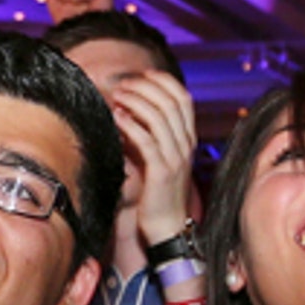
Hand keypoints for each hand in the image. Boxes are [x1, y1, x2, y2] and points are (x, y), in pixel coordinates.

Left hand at [111, 71, 196, 242]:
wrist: (167, 227)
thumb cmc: (157, 194)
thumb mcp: (156, 159)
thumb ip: (148, 135)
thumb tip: (124, 113)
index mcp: (188, 138)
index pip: (183, 97)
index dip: (163, 81)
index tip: (141, 76)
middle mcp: (186, 144)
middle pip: (170, 101)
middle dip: (145, 87)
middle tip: (123, 85)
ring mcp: (176, 157)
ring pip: (159, 116)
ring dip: (136, 101)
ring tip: (117, 97)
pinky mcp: (162, 171)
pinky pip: (147, 141)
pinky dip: (131, 125)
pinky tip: (117, 118)